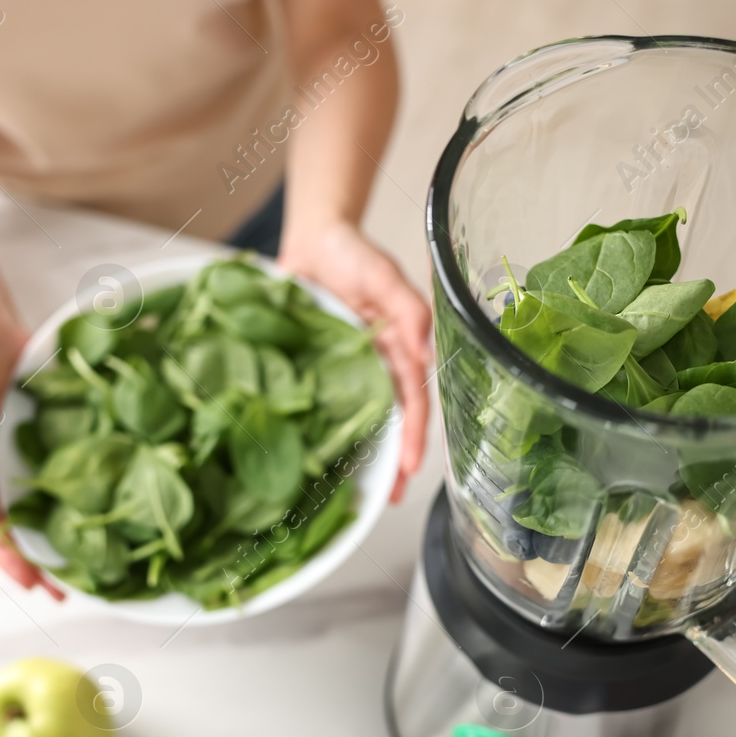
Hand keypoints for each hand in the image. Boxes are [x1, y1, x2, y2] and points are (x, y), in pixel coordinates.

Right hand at [0, 314, 63, 597]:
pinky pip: (58, 481)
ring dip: (55, 543)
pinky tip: (96, 523)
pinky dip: (72, 504)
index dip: (7, 555)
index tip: (31, 582)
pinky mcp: (42, 447)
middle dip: (33, 564)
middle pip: (12, 530)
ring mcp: (16, 463)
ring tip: (81, 578)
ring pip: (36, 512)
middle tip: (61, 595)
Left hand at [278, 220, 431, 500]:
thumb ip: (406, 306)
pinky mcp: (314, 369)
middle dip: (390, 461)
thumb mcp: (382, 273)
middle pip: (387, 422)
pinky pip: (319, 405)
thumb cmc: (351, 251)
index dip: (412, 435)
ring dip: (359, 455)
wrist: (312, 238)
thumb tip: (423, 354)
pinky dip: (321, 431)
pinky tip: (313, 458)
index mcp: (396, 351)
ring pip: (355, 421)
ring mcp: (343, 371)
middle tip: (386, 498)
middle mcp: (373, 367)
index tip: (408, 468)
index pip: (412, 401)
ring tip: (354, 493)